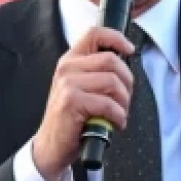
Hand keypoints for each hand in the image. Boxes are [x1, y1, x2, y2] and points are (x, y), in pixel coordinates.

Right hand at [32, 27, 135, 180]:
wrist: (51, 146)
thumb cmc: (71, 119)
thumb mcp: (80, 88)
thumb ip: (96, 73)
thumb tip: (125, 65)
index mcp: (71, 61)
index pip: (94, 34)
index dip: (116, 38)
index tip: (129, 50)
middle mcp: (67, 68)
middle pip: (112, 60)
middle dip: (127, 82)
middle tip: (124, 100)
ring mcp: (68, 84)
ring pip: (113, 82)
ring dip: (124, 102)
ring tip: (119, 114)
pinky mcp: (71, 101)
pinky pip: (108, 104)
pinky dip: (118, 116)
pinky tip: (114, 124)